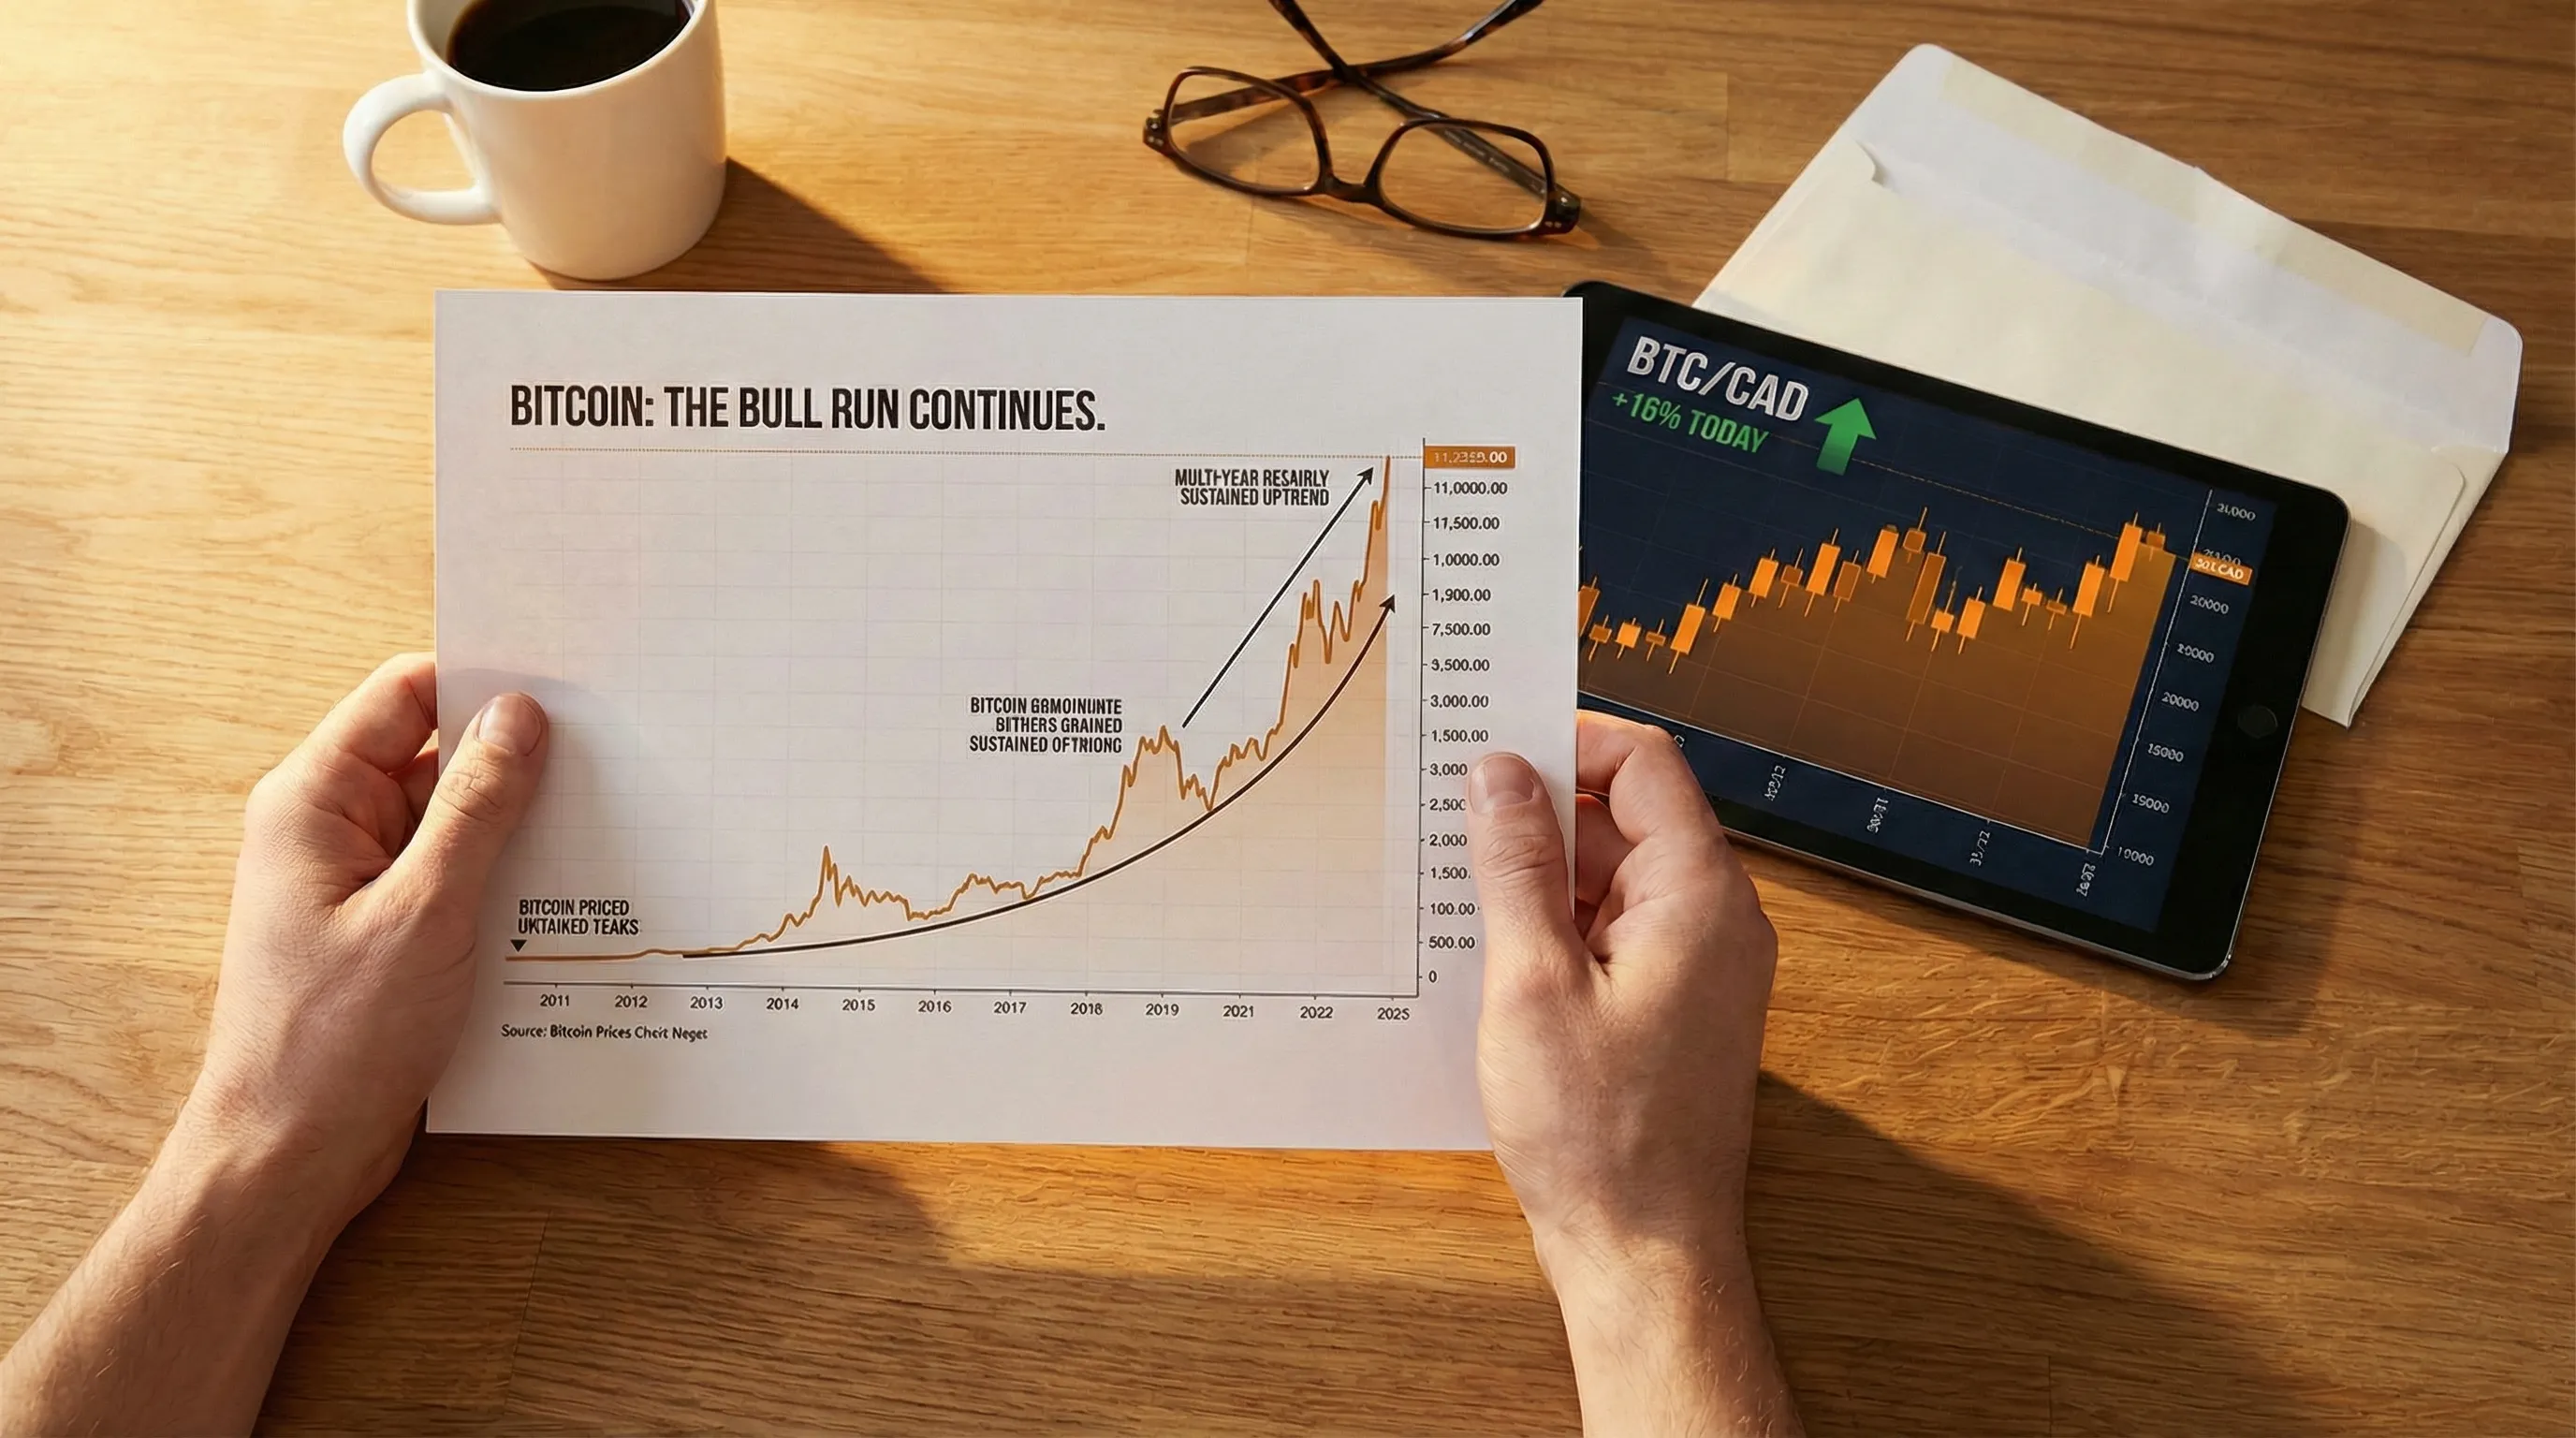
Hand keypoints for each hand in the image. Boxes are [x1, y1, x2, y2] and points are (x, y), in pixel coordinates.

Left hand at [190, 653, 547, 1223]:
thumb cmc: (336, 1039)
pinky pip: (454, 878)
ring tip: (598, 832)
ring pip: (453, 822)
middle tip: (607, 760)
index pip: (404, 694)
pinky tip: (564, 901)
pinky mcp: (386, 931)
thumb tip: (520, 716)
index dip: (482, 682)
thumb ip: (475, 807)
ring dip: (516, 830)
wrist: (290, 1153)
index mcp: (314, 801)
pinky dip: (503, 882)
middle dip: (516, 761)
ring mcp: (358, 882)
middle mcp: (330, 829)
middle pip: (436, 755)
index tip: (567, 686)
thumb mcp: (425, 911)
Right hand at [1468, 712, 1796, 1434]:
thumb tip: (1498, 770)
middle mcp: (1715, 921)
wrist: (1646, 1255)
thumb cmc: (1598, 1136)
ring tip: (1455, 891)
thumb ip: (1514, 867)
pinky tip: (1489, 952)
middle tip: (1448, 816)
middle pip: (1627, 817)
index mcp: (1699, 896)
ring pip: (1613, 877)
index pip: (1645, 763)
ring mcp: (1699, 967)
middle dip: (1538, 809)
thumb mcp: (1531, 983)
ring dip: (1538, 874)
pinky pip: (1613, 932)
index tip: (1489, 749)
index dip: (1567, 742)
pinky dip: (1554, 927)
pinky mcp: (1672, 1009)